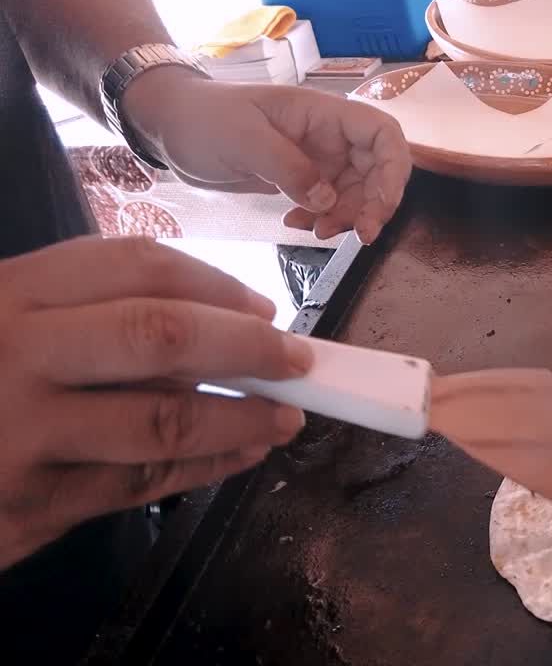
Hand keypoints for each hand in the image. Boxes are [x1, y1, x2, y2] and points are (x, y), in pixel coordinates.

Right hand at [0, 237, 314, 568]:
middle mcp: (13, 358)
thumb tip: (218, 316)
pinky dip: (204, 471)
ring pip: (161, 423)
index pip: (133, 265)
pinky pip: (138, 488)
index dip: (215, 283)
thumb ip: (82, 312)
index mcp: (7, 295)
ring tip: (286, 417)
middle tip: (299, 358)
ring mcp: (20, 437)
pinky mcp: (28, 508)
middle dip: (247, 346)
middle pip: (158, 335)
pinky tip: (240, 457)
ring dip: (241, 421)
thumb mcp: (1, 322)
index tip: (264, 304)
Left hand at [123, 68, 411, 243]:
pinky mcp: (303, 181)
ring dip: (346, 218)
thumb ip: (289, 168)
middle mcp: (330, 137)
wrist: (170, 126)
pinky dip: (322, 220)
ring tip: (314, 232)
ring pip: (357, 194)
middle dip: (371, 205)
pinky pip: (330, 205)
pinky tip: (296, 225)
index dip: (395, 171)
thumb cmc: (204, 119)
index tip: (380, 208)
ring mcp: (319, 160)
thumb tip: (328, 202)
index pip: (384, 135)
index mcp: (324, 114)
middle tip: (355, 235)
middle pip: (378, 171)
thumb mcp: (244, 139)